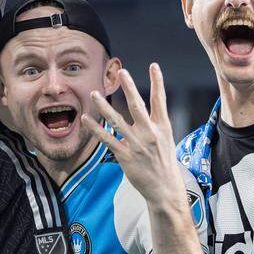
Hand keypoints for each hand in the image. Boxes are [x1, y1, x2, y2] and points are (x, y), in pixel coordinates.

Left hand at [82, 64, 185, 205]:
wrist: (165, 188)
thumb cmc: (164, 162)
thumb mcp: (166, 139)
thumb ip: (155, 123)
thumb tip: (144, 109)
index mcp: (162, 127)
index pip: (160, 100)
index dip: (157, 82)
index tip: (154, 65)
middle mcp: (150, 133)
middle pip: (138, 106)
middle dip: (129, 87)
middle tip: (122, 72)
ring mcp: (137, 145)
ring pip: (117, 121)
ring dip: (104, 106)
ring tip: (94, 94)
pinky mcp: (125, 156)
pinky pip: (107, 140)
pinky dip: (96, 129)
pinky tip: (86, 119)